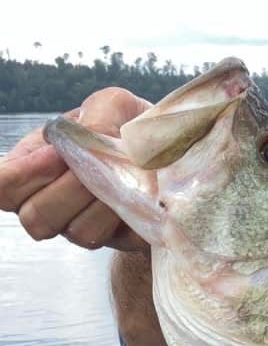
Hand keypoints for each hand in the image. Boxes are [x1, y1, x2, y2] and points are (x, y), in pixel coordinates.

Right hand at [0, 87, 151, 251]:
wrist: (173, 153)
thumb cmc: (128, 126)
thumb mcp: (111, 105)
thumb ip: (96, 114)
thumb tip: (90, 142)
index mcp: (32, 168)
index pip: (2, 187)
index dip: (22, 175)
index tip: (57, 154)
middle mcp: (51, 204)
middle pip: (35, 218)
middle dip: (70, 187)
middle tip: (97, 162)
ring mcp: (82, 228)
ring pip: (77, 232)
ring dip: (103, 198)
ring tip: (125, 171)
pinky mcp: (121, 241)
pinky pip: (119, 239)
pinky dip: (132, 209)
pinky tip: (144, 188)